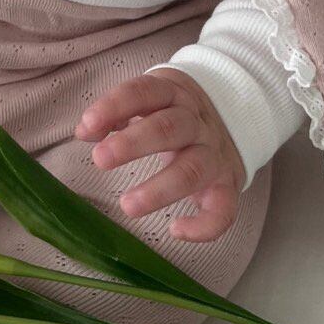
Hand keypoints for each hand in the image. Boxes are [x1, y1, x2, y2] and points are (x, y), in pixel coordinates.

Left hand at [75, 69, 244, 242]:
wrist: (238, 116)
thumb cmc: (175, 113)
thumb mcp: (148, 102)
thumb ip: (115, 114)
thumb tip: (85, 132)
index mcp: (173, 96)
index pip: (144, 93)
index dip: (115, 106)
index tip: (88, 125)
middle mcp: (196, 123)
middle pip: (169, 128)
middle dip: (133, 144)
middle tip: (100, 160)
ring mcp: (214, 154)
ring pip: (193, 169)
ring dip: (160, 189)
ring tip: (128, 205)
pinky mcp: (229, 184)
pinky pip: (224, 208)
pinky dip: (204, 225)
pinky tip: (176, 231)